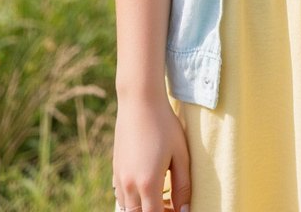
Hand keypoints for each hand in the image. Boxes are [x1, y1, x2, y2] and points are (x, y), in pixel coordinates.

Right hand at [113, 92, 190, 211]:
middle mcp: (129, 185)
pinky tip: (148, 186)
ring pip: (128, 209)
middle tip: (172, 205)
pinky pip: (122, 197)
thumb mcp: (181, 154)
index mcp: (148, 183)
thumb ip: (183, 186)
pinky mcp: (115, 170)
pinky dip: (134, 200)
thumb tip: (185, 210)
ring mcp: (119, 178)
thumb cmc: (164, 125)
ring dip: (143, 209)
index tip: (178, 210)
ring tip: (162, 197)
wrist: (139, 101)